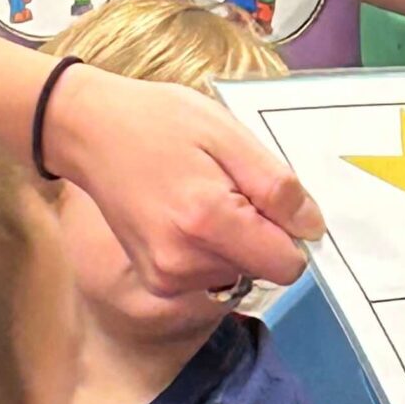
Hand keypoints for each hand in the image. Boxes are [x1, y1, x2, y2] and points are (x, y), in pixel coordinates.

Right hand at [42, 66, 323, 293]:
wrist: (90, 131)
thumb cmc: (161, 122)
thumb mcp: (229, 136)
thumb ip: (276, 187)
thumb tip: (313, 228)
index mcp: (206, 222)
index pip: (286, 264)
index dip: (292, 232)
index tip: (273, 199)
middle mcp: (183, 263)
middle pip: (263, 267)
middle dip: (260, 231)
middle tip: (226, 185)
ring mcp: (164, 278)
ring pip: (238, 271)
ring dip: (235, 238)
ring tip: (202, 192)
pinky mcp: (154, 281)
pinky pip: (211, 273)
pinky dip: (212, 248)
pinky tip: (187, 211)